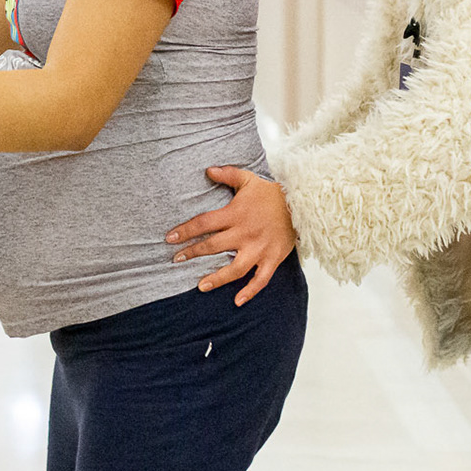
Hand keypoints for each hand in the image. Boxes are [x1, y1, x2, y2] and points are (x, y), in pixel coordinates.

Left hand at [164, 167, 297, 306]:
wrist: (301, 203)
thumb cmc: (272, 193)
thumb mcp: (249, 179)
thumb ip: (227, 174)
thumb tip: (207, 170)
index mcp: (235, 214)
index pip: (204, 223)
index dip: (185, 231)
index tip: (169, 239)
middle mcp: (245, 233)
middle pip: (213, 246)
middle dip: (193, 253)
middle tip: (176, 260)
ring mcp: (259, 248)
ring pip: (234, 268)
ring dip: (217, 278)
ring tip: (200, 286)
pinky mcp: (272, 259)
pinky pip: (261, 279)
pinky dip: (250, 291)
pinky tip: (237, 301)